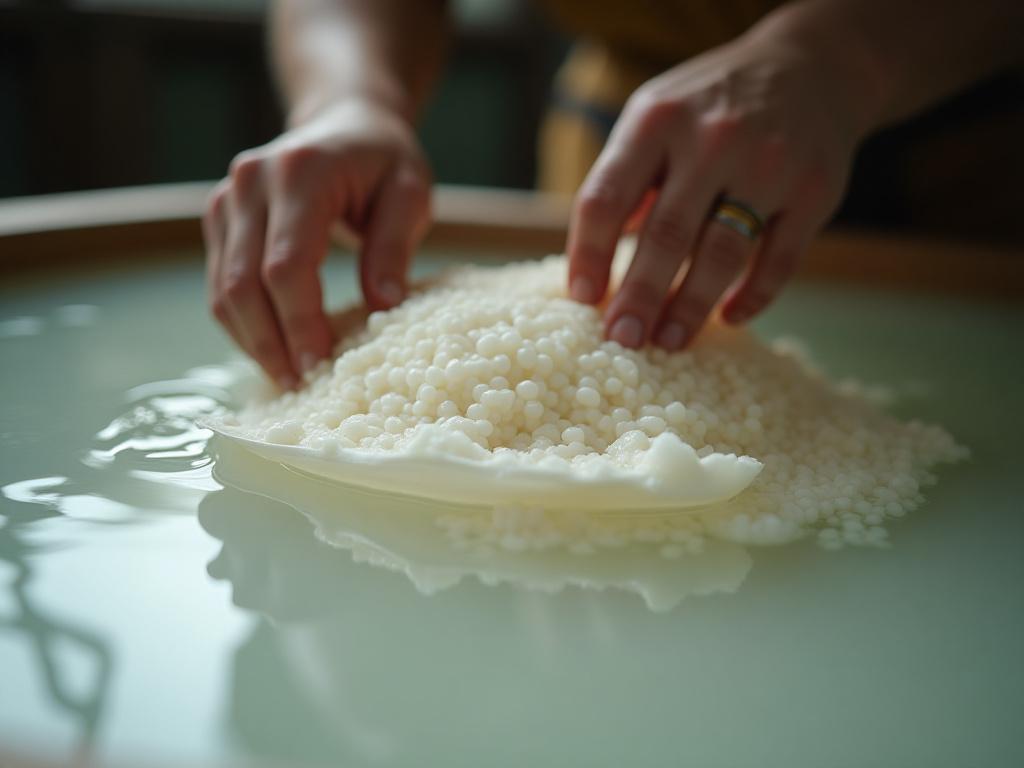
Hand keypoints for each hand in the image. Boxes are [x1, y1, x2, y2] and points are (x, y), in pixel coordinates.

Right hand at [203, 98, 431, 388]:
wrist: (345, 121)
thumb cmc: (383, 160)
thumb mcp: (410, 193)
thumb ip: (394, 246)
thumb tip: (382, 306)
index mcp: (299, 172)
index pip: (287, 265)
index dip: (300, 322)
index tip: (320, 365)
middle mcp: (251, 183)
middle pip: (243, 283)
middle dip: (270, 343)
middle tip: (301, 386)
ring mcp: (227, 201)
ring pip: (223, 290)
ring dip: (252, 341)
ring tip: (288, 379)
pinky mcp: (219, 220)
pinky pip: (220, 285)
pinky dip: (244, 324)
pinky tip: (274, 350)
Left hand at [567, 28, 862, 348]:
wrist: (811, 66)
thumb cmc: (711, 106)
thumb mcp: (657, 117)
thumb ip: (627, 181)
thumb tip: (594, 264)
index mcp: (657, 120)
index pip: (608, 197)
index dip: (589, 254)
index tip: (582, 300)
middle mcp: (712, 139)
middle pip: (666, 234)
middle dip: (640, 295)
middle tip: (622, 339)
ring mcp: (769, 164)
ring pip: (723, 253)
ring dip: (692, 305)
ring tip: (668, 341)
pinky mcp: (815, 191)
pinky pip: (779, 259)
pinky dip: (754, 296)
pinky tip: (729, 319)